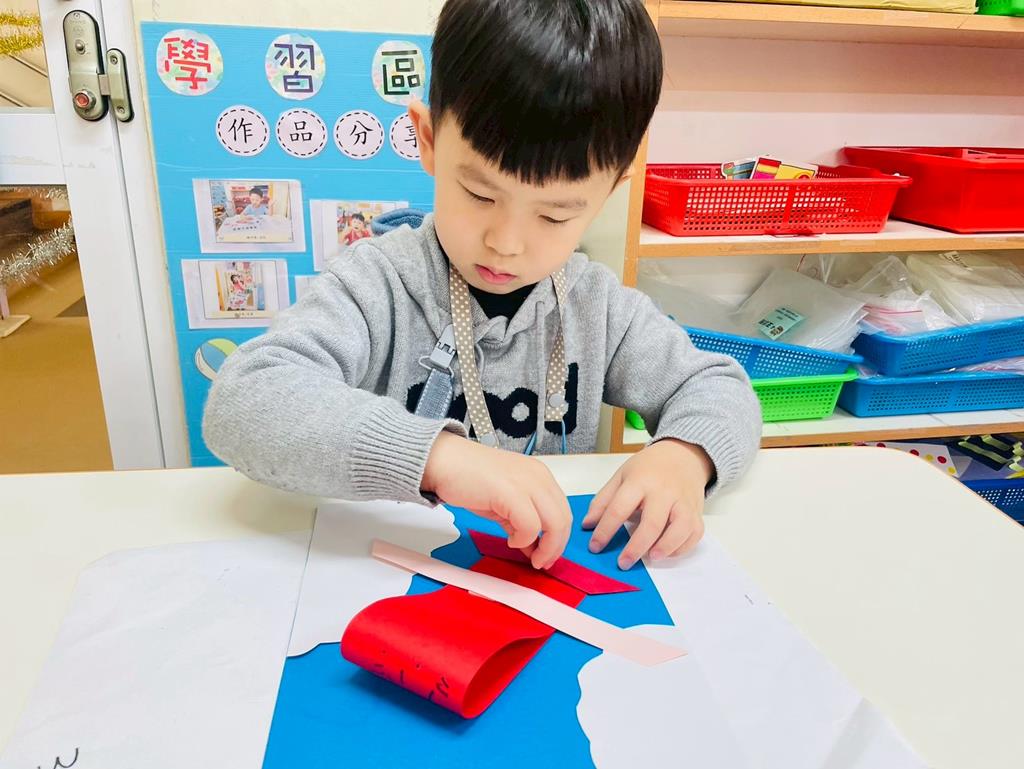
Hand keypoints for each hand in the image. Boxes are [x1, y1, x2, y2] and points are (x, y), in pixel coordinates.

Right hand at [422, 432, 571, 569]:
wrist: (445, 462)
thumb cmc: (469, 478)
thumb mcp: (504, 501)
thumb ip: (521, 522)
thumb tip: (532, 546)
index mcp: (540, 476)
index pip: (563, 511)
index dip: (559, 538)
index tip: (548, 554)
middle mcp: (538, 477)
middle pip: (563, 519)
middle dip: (555, 547)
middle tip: (541, 562)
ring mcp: (527, 483)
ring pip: (555, 523)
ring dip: (546, 547)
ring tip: (531, 557)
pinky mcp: (511, 493)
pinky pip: (530, 526)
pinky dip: (524, 540)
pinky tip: (511, 541)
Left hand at [584, 439, 712, 569]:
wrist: (682, 455)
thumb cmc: (648, 468)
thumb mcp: (621, 476)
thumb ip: (603, 500)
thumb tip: (587, 525)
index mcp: (640, 481)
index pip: (619, 508)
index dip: (605, 530)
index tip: (595, 547)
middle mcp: (664, 492)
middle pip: (652, 523)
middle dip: (636, 547)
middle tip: (623, 563)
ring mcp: (684, 502)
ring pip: (680, 529)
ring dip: (665, 547)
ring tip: (650, 558)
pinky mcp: (697, 512)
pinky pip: (694, 533)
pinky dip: (682, 547)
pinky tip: (667, 552)